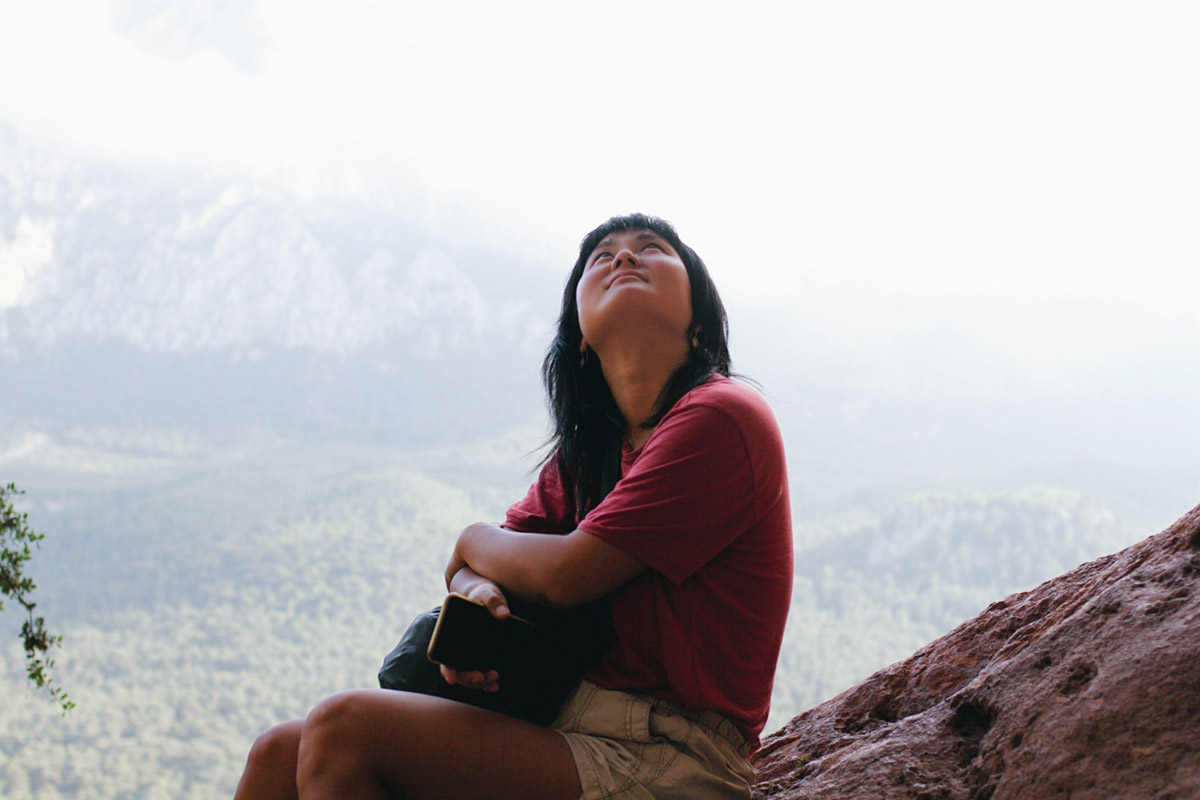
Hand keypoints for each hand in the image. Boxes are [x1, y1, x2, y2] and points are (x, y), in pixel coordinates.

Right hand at [438, 574, 510, 691]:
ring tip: (494, 680)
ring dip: (479, 682)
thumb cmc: (483, 592)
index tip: (452, 679)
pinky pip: (481, 674)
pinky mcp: (483, 656)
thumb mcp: (486, 592)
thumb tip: (503, 614)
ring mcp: (470, 653)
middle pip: (459, 670)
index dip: (447, 670)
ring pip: (470, 675)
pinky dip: (487, 683)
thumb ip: (492, 600)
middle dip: (469, 678)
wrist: (491, 595)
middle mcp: (458, 647)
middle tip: (482, 677)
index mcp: (451, 634)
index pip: (443, 656)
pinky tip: (495, 686)